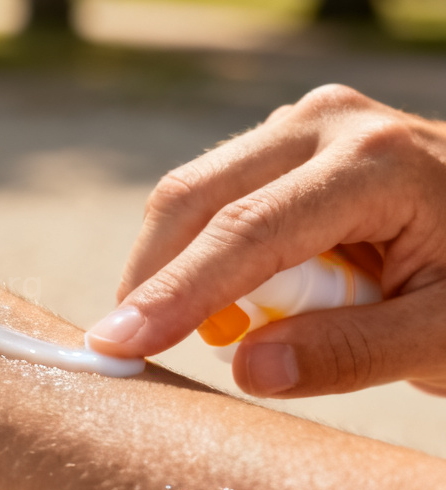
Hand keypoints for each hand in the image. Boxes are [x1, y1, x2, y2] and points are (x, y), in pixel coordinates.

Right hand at [85, 84, 445, 397]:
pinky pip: (213, 199)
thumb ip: (351, 353)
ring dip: (182, 268)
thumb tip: (245, 368)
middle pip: (196, 197)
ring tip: (226, 328)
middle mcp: (324, 121)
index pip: (249, 231)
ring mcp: (298, 124)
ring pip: (193, 196)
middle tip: (125, 349)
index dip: (176, 292)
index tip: (116, 344)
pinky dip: (203, 254)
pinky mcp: (281, 142)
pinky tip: (237, 296)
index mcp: (374, 161)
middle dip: (152, 277)